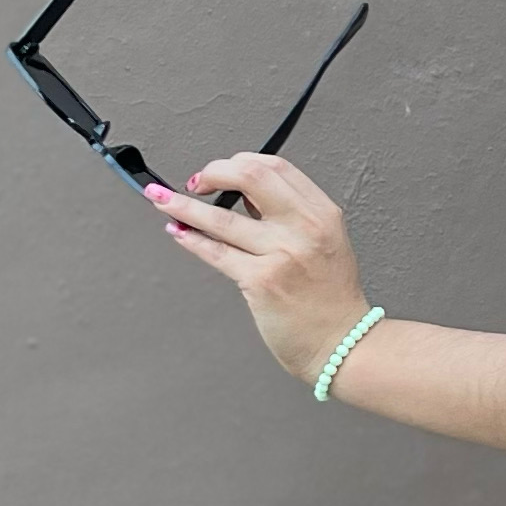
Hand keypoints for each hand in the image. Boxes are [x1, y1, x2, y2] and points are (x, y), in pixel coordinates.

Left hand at [147, 153, 371, 385]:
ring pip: (220, 218)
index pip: (274, 167)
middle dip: (213, 173)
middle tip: (196, 182)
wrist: (342, 343)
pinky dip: (191, 240)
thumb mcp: (326, 242)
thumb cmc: (330, 298)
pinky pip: (216, 253)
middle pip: (249, 176)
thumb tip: (240, 195)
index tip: (221, 171)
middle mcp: (304, 228)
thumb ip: (291, 216)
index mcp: (322, 213)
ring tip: (162, 201)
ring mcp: (282, 254)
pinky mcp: (261, 281)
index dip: (239, 162)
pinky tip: (178, 232)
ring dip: (183, 206)